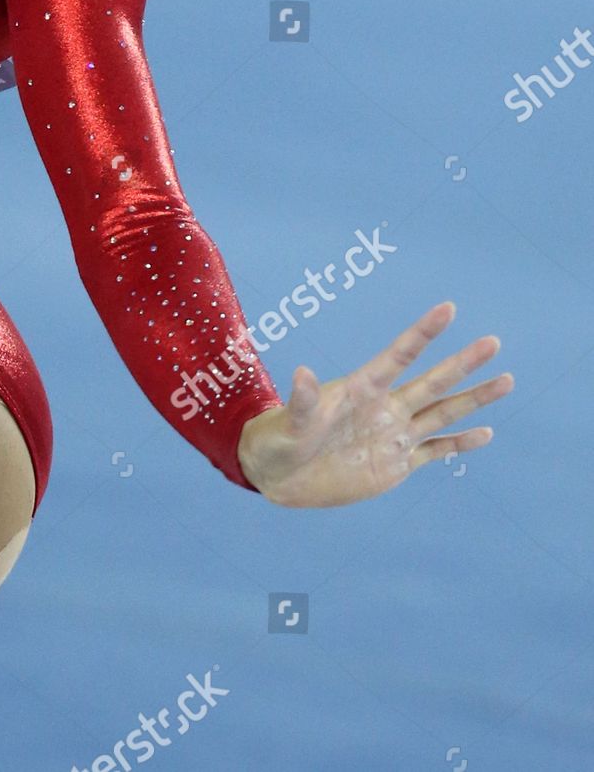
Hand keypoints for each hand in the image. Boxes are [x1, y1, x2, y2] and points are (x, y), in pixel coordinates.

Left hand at [236, 301, 512, 506]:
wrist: (278, 475)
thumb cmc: (278, 440)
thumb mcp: (291, 421)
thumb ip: (303, 400)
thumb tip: (302, 372)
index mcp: (361, 390)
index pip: (399, 356)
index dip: (423, 333)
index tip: (448, 308)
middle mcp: (384, 408)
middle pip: (432, 381)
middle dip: (463, 363)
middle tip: (493, 341)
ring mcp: (394, 435)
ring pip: (443, 413)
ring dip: (474, 399)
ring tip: (506, 380)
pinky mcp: (396, 464)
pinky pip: (435, 450)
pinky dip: (460, 444)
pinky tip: (485, 433)